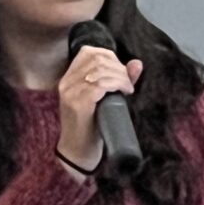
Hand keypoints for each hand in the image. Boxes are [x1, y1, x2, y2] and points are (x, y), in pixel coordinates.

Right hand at [56, 46, 142, 172]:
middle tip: (127, 83)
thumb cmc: (91, 126)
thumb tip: (137, 63)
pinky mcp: (78, 104)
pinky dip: (117, 85)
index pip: (88, 52)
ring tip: (127, 89)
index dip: (110, 57)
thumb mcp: (104, 99)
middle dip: (118, 68)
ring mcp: (70, 93)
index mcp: (69, 78)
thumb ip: (119, 79)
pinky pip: (101, 85)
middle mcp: (66, 82)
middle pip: (97, 59)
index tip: (121, 72)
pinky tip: (124, 93)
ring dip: (120, 77)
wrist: (78, 152)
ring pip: (100, 70)